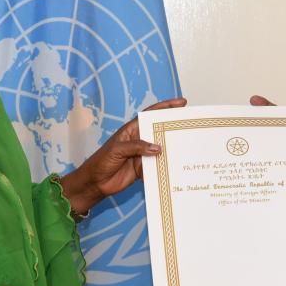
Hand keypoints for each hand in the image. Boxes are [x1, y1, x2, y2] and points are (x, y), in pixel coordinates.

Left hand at [59, 98, 185, 213]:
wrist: (95, 182)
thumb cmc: (101, 161)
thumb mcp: (117, 150)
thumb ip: (137, 147)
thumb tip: (157, 148)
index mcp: (132, 130)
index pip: (151, 114)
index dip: (166, 107)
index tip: (181, 103)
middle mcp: (139, 140)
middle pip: (159, 130)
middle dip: (174, 127)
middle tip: (190, 124)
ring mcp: (142, 154)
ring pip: (161, 148)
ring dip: (172, 148)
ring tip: (188, 146)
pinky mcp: (144, 168)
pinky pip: (158, 165)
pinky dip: (166, 166)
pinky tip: (176, 166)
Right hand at [250, 95, 285, 185]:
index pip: (280, 118)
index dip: (267, 108)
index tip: (255, 101)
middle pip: (266, 133)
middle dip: (252, 127)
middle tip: (241, 122)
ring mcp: (280, 160)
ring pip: (262, 150)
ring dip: (251, 149)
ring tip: (240, 145)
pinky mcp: (279, 176)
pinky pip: (266, 170)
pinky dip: (256, 170)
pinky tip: (249, 169)